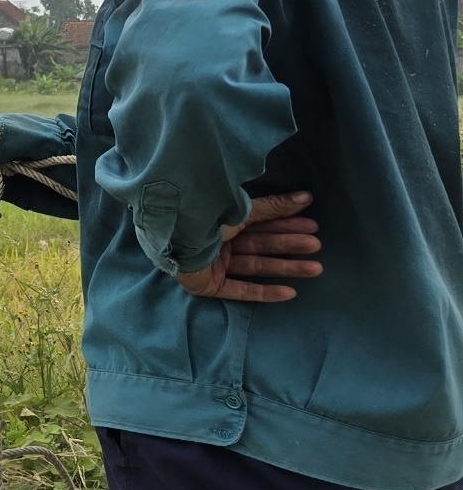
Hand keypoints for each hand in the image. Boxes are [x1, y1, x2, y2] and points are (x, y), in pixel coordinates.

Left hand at [175, 192, 319, 301]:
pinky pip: (240, 290)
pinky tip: (290, 293)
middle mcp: (217, 242)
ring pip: (255, 267)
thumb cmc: (203, 216)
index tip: (312, 226)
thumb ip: (272, 207)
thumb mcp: (241, 211)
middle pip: (260, 246)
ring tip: (315, 268)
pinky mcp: (208, 285)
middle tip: (316, 246)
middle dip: (289, 246)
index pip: (260, 224)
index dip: (286, 225)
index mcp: (222, 221)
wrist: (174, 235)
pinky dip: (264, 292)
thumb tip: (306, 197)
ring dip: (286, 268)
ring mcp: (212, 264)